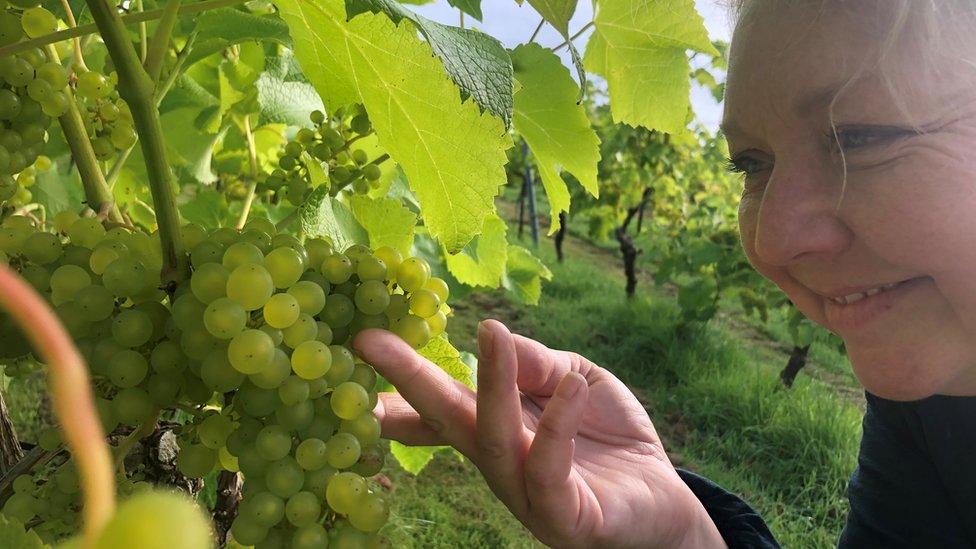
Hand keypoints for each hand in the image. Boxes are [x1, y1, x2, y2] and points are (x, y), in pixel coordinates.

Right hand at [352, 320, 725, 548]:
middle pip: (449, 422)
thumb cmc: (611, 436)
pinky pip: (550, 475)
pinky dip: (557, 428)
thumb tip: (496, 336)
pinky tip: (570, 387)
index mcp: (496, 430)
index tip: (359, 342)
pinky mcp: (566, 519)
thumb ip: (540, 363)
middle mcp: (500, 465)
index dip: (399, 382)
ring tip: (491, 335)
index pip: (439, 408)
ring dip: (491, 388)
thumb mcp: (577, 379)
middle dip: (410, 381)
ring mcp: (527, 496)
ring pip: (494, 445)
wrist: (664, 496)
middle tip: (372, 341)